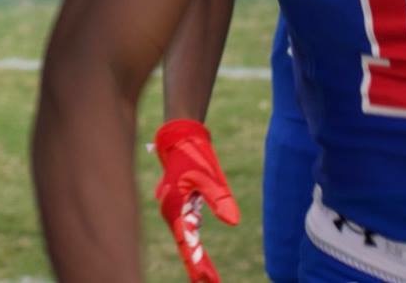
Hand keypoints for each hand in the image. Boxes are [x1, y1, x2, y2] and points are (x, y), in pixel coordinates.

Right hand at [152, 119, 239, 282]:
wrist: (179, 137)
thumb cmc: (193, 154)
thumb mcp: (209, 175)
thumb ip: (219, 199)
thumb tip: (234, 222)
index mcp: (175, 207)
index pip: (188, 242)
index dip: (197, 263)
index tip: (207, 280)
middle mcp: (171, 211)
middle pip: (186, 244)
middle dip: (198, 265)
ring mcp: (174, 209)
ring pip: (186, 238)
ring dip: (196, 257)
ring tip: (208, 278)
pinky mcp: (179, 205)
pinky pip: (187, 230)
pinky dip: (194, 244)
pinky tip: (201, 257)